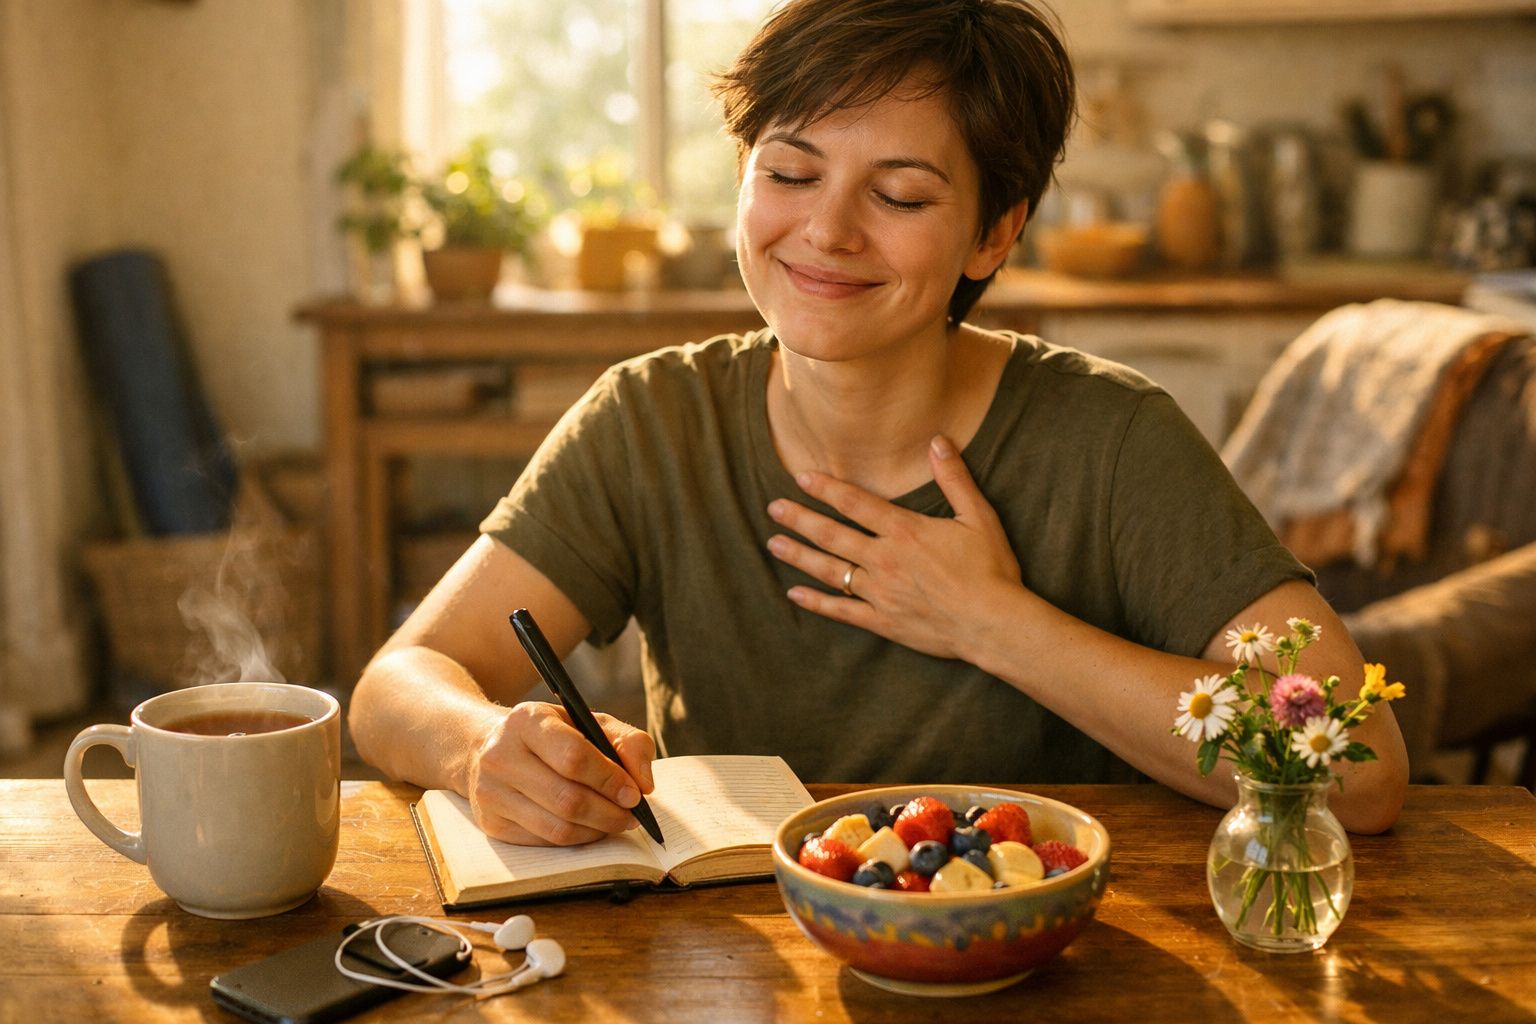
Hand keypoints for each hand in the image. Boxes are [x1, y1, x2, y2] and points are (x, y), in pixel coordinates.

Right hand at [465, 701, 654, 845]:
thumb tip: (644, 785)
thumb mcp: (591, 723)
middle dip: (609, 812)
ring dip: (597, 831)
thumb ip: (628, 743)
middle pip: (567, 799)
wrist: (492, 748)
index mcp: (527, 721)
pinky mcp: (492, 823)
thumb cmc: (554, 735)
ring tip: (616, 822)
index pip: (574, 757)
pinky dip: (577, 839)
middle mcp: (501, 755)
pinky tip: (590, 828)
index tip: (635, 794)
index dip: (610, 780)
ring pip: (557, 827)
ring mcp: (491, 792)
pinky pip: (545, 841)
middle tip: (632, 815)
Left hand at [765, 434, 1022, 661]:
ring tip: (774, 544)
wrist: (993, 624)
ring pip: (831, 571)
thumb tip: (938, 441)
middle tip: (774, 508)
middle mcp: (885, 559)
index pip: (856, 503)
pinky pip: (842, 611)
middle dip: (801, 519)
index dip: (826, 488)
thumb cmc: (990, 570)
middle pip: (833, 535)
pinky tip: (795, 594)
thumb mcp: (979, 517)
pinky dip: (817, 603)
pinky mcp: (883, 621)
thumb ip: (955, 479)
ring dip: (800, 556)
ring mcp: (880, 592)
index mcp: (905, 531)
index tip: (801, 477)